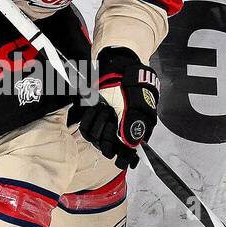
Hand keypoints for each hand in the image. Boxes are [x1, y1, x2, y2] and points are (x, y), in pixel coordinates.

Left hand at [68, 47, 159, 169]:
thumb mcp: (139, 103)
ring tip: (106, 107)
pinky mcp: (92, 118)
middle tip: (113, 115)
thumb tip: (131, 144)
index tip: (121, 155)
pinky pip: (86, 127)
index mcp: (133, 133)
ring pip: (95, 138)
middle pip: (107, 148)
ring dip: (99, 121)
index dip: (123, 158)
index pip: (125, 157)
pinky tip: (97, 106)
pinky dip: (90, 116)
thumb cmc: (133, 86)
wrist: (120, 68)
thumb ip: (135, 123)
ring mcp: (104, 127)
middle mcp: (118, 134)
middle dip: (108, 132)